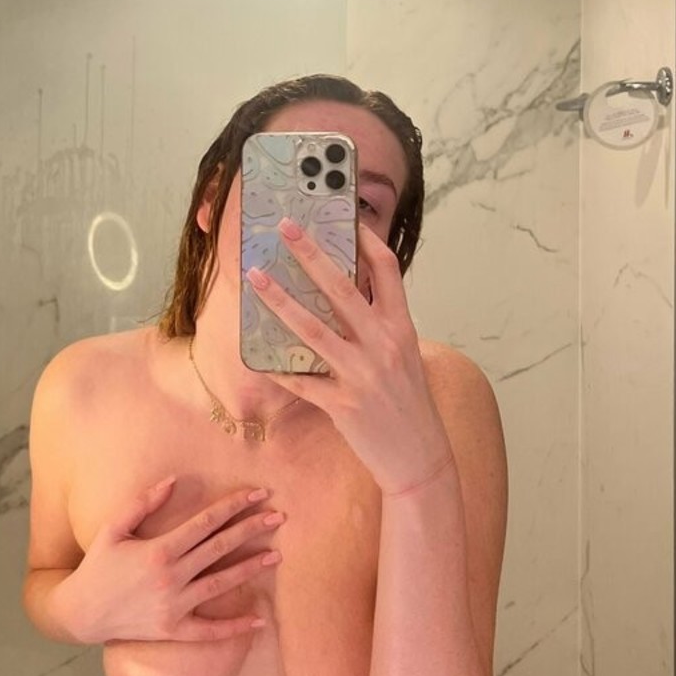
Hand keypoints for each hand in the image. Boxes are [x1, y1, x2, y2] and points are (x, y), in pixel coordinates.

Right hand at [66, 477, 281, 643]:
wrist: (81, 613)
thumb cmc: (98, 565)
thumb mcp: (113, 528)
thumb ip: (143, 503)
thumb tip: (174, 480)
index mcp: (159, 550)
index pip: (206, 522)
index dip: (233, 505)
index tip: (257, 493)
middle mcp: (171, 577)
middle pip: (220, 548)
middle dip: (251, 529)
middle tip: (279, 516)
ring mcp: (174, 606)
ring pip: (221, 584)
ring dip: (251, 568)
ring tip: (277, 555)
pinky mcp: (173, 630)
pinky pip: (210, 630)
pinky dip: (235, 627)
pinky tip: (259, 620)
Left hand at [247, 218, 454, 495]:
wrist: (420, 458)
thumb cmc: (408, 403)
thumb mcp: (404, 355)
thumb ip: (379, 324)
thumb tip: (343, 294)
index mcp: (401, 327)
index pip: (387, 271)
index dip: (365, 240)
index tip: (345, 218)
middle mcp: (383, 344)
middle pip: (342, 288)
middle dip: (311, 253)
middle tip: (286, 227)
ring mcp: (362, 374)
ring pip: (313, 328)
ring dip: (281, 300)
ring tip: (256, 277)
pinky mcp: (342, 403)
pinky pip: (301, 379)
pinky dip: (278, 366)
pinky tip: (256, 354)